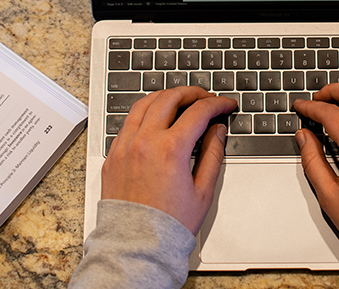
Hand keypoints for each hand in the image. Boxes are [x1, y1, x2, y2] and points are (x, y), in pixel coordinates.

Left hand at [101, 86, 236, 234]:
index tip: (225, 105)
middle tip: (206, 98)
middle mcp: (144, 141)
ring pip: (144, 103)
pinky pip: (128, 121)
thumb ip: (212, 153)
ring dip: (166, 96)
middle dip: (192, 93)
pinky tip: (157, 118)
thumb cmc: (169, 224)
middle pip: (170, 98)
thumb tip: (216, 130)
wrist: (136, 246)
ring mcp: (124, 146)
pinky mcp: (113, 155)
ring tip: (181, 101)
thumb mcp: (203, 190)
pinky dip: (145, 112)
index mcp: (170, 149)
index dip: (217, 104)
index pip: (198, 111)